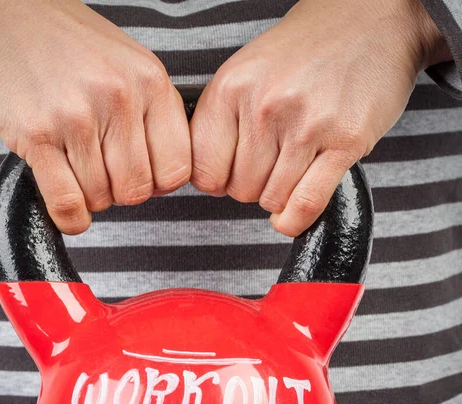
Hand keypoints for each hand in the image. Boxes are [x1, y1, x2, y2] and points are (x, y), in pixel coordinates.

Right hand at [0, 0, 191, 233]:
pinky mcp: (37, 133)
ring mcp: (77, 116)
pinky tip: (66, 207)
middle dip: (118, 192)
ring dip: (87, 196)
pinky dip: (69, 217)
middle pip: (137, 190)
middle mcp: (119, 97)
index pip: (177, 169)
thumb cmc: (62, 42)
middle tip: (99, 171)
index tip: (138, 174)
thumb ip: (151, 113)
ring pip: (101, 198)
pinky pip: (67, 202)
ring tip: (73, 166)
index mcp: (150, 81)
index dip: (157, 182)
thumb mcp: (126, 62)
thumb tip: (163, 172)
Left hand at [189, 0, 449, 236]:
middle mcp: (265, 106)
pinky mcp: (345, 140)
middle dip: (253, 186)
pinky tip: (293, 214)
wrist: (365, 19)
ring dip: (279, 196)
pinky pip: (306, 203)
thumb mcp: (243, 74)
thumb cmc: (301, 53)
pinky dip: (296, 219)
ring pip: (272, 199)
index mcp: (230, 89)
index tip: (230, 174)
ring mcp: (306, 124)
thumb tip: (207, 180)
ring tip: (291, 167)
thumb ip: (219, 124)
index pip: (203, 172)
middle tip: (271, 165)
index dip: (217, 181)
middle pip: (239, 190)